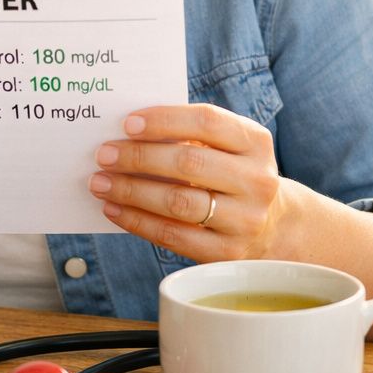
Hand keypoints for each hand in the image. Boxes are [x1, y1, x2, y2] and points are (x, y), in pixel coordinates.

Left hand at [89, 104, 288, 261]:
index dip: (164, 120)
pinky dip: (136, 221)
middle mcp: (256, 180)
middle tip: (104, 154)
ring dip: (131, 190)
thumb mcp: (226, 147)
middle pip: (189, 163)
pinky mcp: (227, 252)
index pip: (207, 122)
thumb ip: (188, 135)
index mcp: (256, 142)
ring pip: (178, 202)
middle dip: (139, 157)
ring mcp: (245, 219)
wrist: (272, 225)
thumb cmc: (231, 173)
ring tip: (100, 182)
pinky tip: (112, 208)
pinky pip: (173, 235)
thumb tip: (126, 135)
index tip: (127, 123)